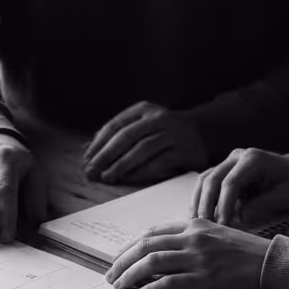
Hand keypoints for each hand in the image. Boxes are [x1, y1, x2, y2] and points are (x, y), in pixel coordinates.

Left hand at [83, 101, 206, 184]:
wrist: (203, 133)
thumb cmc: (163, 133)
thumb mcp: (141, 127)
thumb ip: (116, 136)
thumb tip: (86, 150)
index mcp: (143, 110)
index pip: (115, 126)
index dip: (98, 144)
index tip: (86, 160)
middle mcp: (159, 118)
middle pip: (126, 136)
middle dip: (106, 155)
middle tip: (92, 171)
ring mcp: (173, 133)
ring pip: (142, 149)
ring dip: (122, 165)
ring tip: (107, 177)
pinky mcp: (185, 150)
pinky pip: (159, 162)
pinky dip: (142, 171)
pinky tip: (129, 179)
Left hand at [104, 218, 269, 288]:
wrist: (281, 267)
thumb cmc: (252, 257)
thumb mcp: (219, 240)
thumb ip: (193, 244)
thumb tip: (164, 261)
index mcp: (197, 225)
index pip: (153, 232)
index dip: (130, 247)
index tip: (119, 260)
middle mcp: (195, 237)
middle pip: (146, 245)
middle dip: (122, 261)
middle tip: (111, 276)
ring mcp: (200, 257)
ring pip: (152, 262)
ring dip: (130, 276)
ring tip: (120, 287)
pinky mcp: (206, 278)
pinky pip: (168, 283)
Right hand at [190, 147, 288, 226]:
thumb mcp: (287, 196)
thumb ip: (264, 206)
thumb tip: (239, 218)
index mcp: (253, 159)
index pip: (231, 182)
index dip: (224, 204)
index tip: (222, 224)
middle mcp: (237, 157)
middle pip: (212, 179)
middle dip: (206, 204)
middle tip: (204, 226)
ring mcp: (228, 163)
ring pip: (204, 180)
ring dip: (198, 202)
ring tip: (196, 223)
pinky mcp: (224, 172)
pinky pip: (207, 184)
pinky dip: (201, 200)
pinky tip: (199, 216)